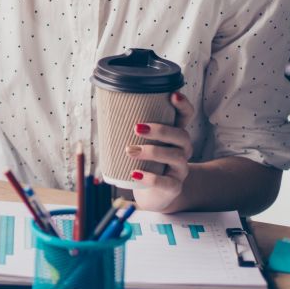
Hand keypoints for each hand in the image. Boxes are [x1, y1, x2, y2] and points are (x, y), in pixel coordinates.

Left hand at [129, 92, 194, 212]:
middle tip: (137, 128)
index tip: (172, 95)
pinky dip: (150, 178)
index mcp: (174, 135)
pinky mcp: (174, 187)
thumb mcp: (143, 143)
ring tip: (130, 150)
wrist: (155, 194)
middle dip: (161, 130)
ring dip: (152, 152)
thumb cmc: (146, 162)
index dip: (183, 105)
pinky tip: (135, 173)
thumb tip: (104, 107)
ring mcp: (180, 169)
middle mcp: (182, 150)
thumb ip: (132, 128)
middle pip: (181, 135)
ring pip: (175, 157)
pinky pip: (167, 183)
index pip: (186, 116)